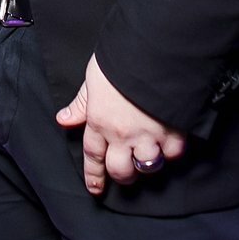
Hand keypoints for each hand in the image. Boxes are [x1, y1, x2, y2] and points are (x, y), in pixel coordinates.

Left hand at [56, 54, 187, 194]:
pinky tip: (168, 142)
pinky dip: (171, 151)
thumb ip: (81, 102)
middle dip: (122, 175)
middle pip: (120, 171)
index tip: (95, 188)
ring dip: (147, 164)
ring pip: (147, 167)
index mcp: (99, 120)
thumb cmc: (121, 58)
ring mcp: (149, 134)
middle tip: (125, 171)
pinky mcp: (174, 131)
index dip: (93, 175)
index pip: (92, 155)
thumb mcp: (94, 77)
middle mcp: (122, 133)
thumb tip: (64, 120)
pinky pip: (173, 154)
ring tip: (148, 156)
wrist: (155, 51)